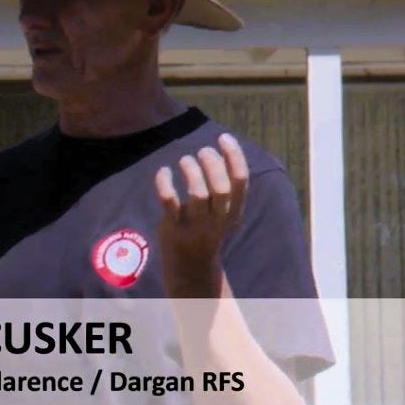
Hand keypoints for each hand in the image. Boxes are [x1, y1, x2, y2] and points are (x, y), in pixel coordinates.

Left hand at [154, 133, 247, 288]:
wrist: (191, 267)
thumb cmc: (207, 230)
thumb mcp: (225, 212)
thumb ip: (226, 186)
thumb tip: (220, 147)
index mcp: (233, 212)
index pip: (241, 181)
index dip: (234, 156)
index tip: (223, 137)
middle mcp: (217, 219)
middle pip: (220, 188)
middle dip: (212, 164)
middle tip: (203, 151)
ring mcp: (195, 224)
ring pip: (197, 194)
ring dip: (191, 171)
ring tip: (186, 160)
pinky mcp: (174, 227)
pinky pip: (169, 201)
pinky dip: (165, 182)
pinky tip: (164, 171)